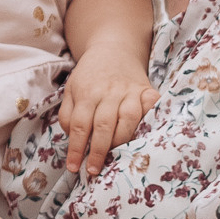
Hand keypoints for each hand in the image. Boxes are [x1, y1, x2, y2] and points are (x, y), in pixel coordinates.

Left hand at [60, 53, 159, 174]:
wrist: (114, 48)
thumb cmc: (89, 75)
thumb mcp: (70, 90)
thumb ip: (68, 114)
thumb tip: (73, 139)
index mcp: (87, 93)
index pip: (80, 126)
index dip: (77, 149)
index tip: (74, 167)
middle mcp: (109, 92)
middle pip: (104, 126)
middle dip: (99, 152)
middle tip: (94, 170)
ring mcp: (130, 91)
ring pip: (129, 120)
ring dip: (122, 142)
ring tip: (116, 157)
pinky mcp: (147, 90)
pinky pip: (152, 107)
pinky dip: (151, 119)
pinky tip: (146, 133)